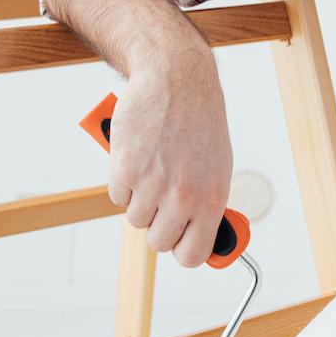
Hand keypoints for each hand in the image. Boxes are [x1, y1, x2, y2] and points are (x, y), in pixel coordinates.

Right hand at [105, 45, 232, 268]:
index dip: (182, 249)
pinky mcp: (124, 169)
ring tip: (153, 170)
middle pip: (159, 242)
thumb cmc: (200, 122)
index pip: (192, 255)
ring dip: (139, 200)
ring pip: (136, 219)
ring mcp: (152, 184)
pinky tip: (137, 158)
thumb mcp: (218, 167)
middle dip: (158, 224)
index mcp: (211, 199)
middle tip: (161, 200)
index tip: (179, 240)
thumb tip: (202, 238)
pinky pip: (117, 196)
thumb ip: (207, 204)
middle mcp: (183, 196)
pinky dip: (123, 182)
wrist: (176, 81)